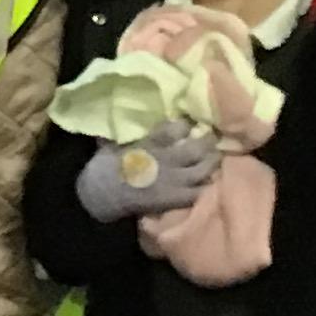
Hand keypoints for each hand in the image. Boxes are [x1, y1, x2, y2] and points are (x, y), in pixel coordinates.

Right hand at [73, 122, 221, 222]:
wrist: (102, 196)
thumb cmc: (104, 167)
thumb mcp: (113, 143)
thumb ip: (127, 133)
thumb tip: (126, 118)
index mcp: (150, 143)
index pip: (177, 128)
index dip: (186, 124)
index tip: (188, 123)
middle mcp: (166, 160)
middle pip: (198, 148)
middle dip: (208, 141)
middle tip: (211, 138)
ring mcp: (172, 180)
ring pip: (203, 169)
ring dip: (211, 162)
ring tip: (213, 158)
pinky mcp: (174, 198)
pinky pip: (197, 192)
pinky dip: (204, 186)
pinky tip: (205, 182)